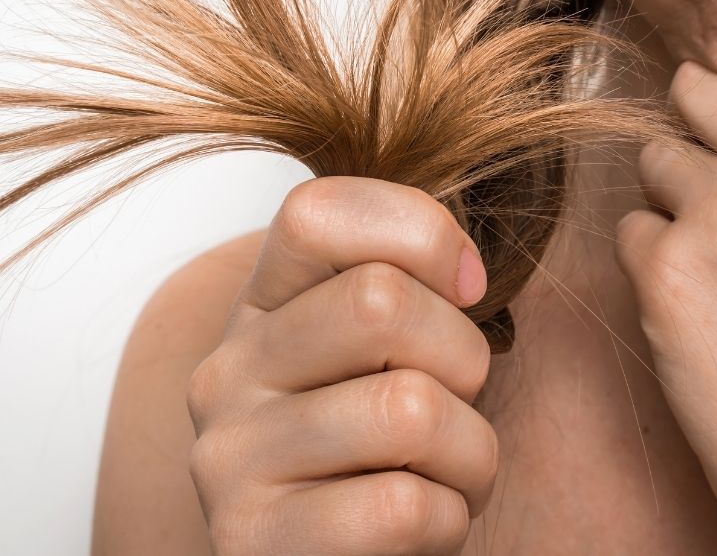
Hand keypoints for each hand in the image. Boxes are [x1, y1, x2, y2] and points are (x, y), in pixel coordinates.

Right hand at [186, 176, 496, 554]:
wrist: (340, 554)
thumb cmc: (387, 440)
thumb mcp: (390, 343)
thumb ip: (408, 280)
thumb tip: (463, 270)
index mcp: (263, 303)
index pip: (320, 211)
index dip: (421, 232)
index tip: (467, 286)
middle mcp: (228, 369)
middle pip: (381, 302)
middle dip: (464, 356)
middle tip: (457, 399)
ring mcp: (229, 457)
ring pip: (410, 409)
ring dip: (470, 451)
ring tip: (445, 471)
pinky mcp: (251, 541)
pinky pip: (405, 507)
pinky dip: (449, 519)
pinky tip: (422, 525)